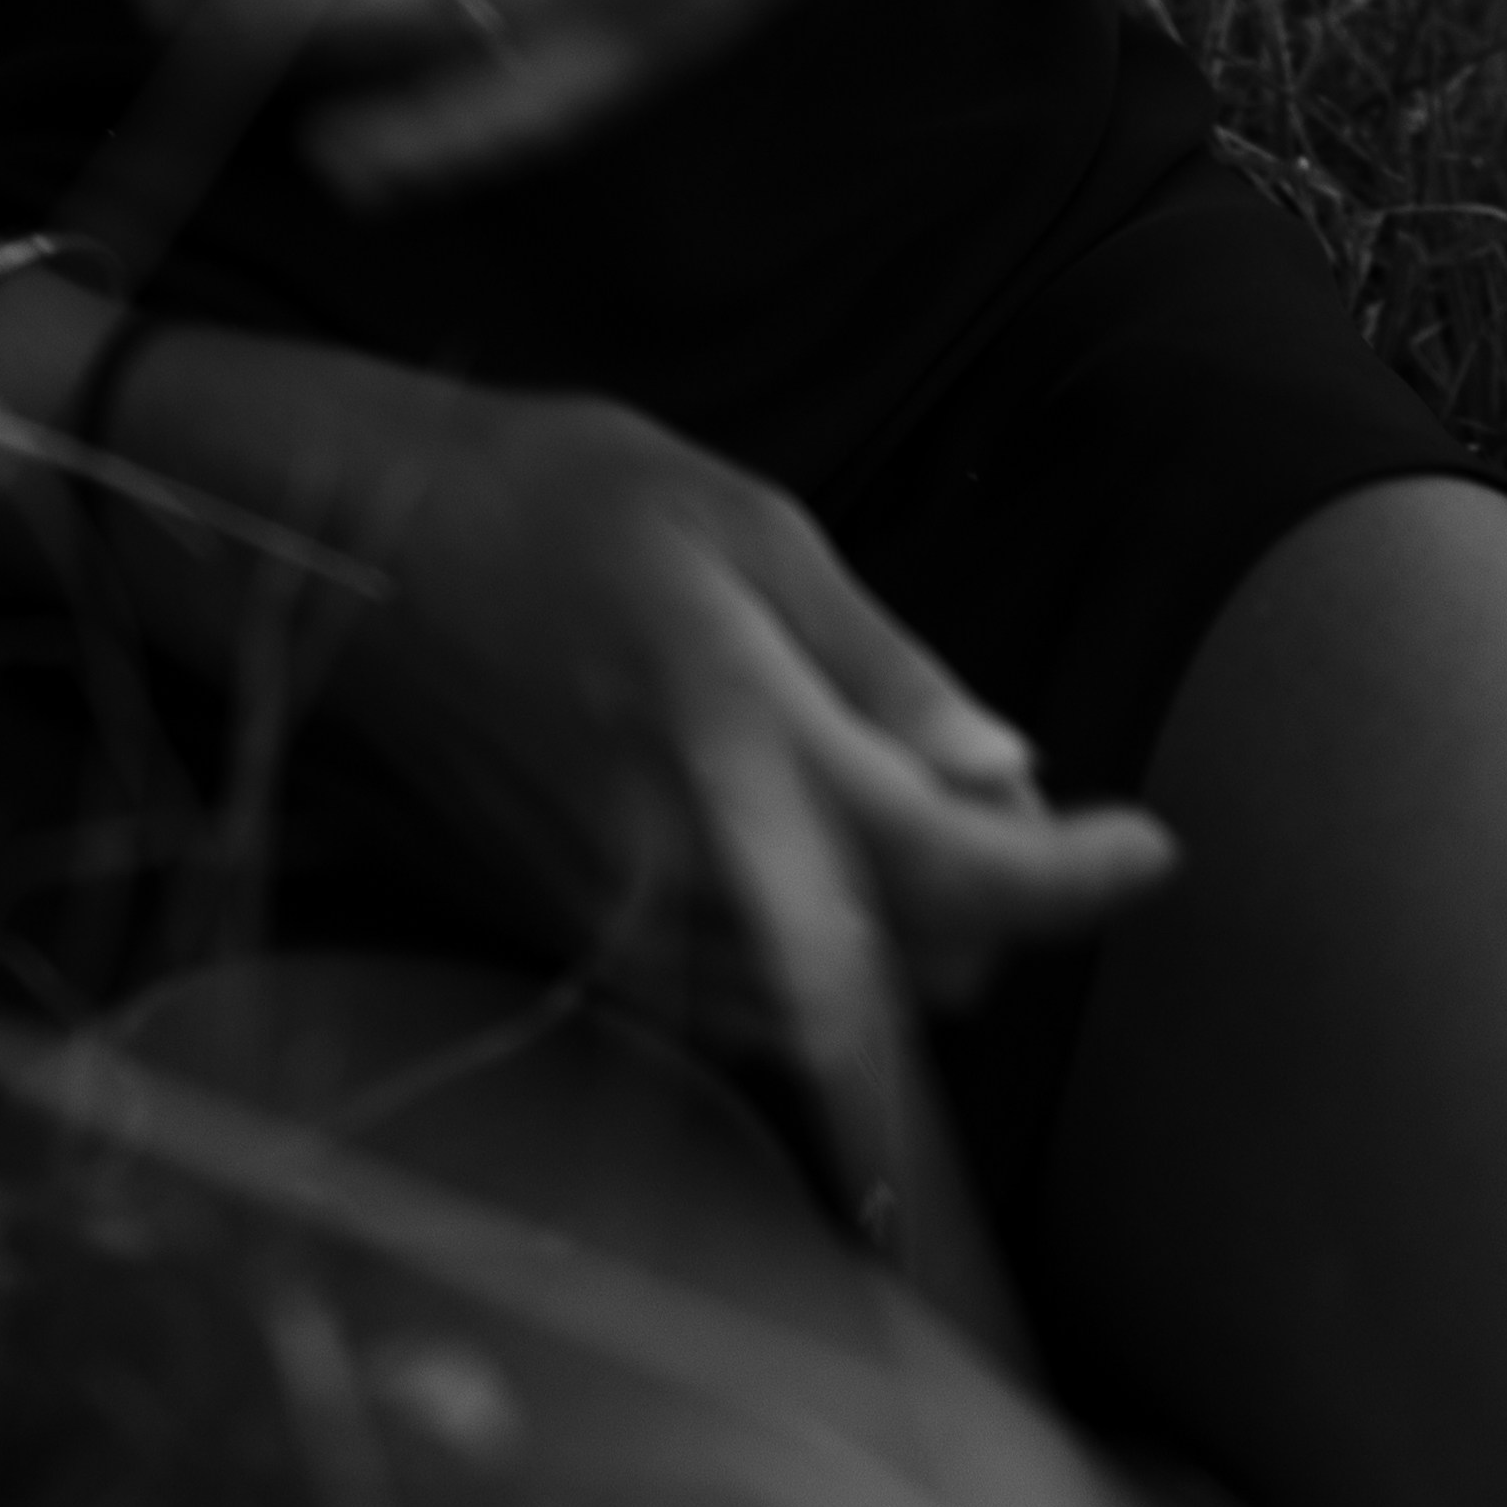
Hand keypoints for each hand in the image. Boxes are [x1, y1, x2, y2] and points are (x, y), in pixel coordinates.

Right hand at [143, 334, 1175, 1235]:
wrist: (355, 548)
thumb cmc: (557, 495)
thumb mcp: (745, 525)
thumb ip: (881, 663)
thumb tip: (1002, 768)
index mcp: (739, 734)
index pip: (956, 868)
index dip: (1076, 878)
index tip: (1152, 848)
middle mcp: (683, 860)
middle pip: (915, 969)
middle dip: (995, 897)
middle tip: (1002, 787)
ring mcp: (623, 920)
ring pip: (834, 1010)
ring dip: (913, 938)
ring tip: (904, 803)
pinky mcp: (578, 942)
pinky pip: (744, 1002)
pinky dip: (816, 958)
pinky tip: (806, 850)